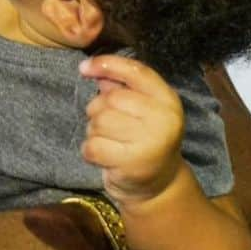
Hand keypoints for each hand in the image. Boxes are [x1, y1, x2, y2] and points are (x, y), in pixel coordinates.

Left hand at [79, 55, 185, 204]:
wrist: (158, 185)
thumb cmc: (143, 139)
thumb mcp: (140, 110)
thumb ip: (120, 87)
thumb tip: (92, 68)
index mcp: (167, 99)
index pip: (135, 71)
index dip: (107, 64)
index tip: (83, 67)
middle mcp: (163, 118)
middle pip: (111, 98)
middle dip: (98, 109)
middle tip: (108, 126)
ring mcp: (150, 142)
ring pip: (99, 121)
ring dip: (94, 131)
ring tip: (109, 141)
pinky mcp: (133, 164)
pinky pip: (93, 146)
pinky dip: (90, 151)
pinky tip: (104, 156)